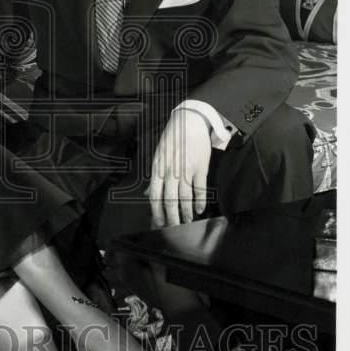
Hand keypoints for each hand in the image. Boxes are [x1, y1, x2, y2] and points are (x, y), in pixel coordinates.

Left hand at [148, 108, 211, 227]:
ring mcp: (186, 169)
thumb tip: (149, 192)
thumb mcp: (158, 155)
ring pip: (185, 197)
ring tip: (187, 222)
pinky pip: (199, 189)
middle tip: (174, 229)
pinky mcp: (201, 167)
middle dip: (171, 217)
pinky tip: (200, 210)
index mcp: (158, 167)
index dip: (156, 211)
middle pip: (169, 199)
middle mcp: (171, 170)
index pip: (155, 194)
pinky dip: (199, 201)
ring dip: (186, 212)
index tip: (158, 223)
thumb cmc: (172, 138)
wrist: (190, 121)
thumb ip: (154, 176)